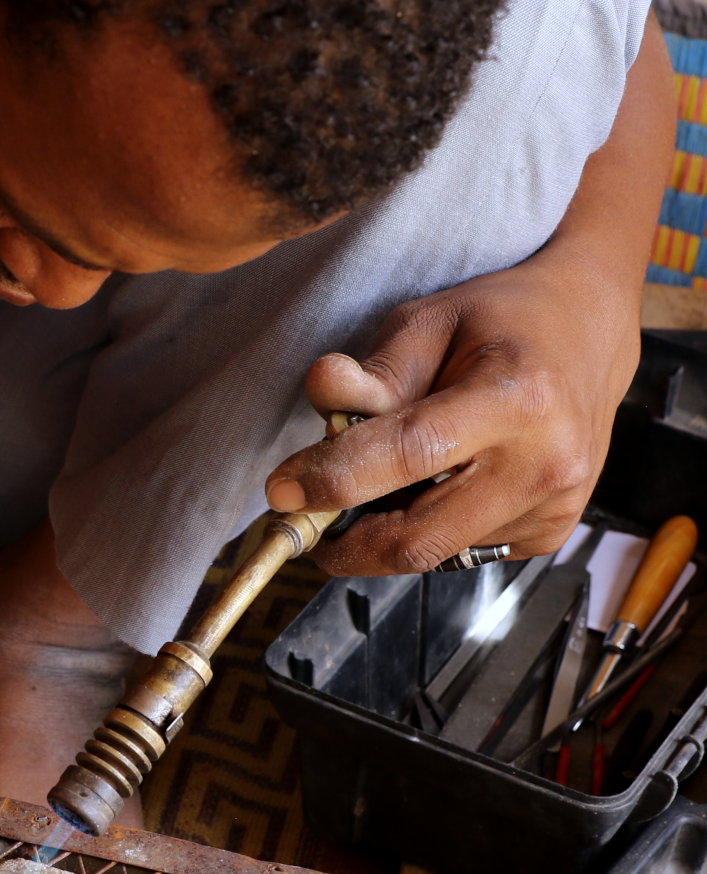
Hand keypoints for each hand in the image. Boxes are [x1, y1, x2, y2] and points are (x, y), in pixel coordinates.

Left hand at [263, 251, 639, 575]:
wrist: (589, 334)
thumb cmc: (502, 322)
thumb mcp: (430, 321)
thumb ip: (375, 370)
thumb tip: (323, 391)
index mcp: (517, 398)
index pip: (410, 455)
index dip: (335, 479)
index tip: (283, 489)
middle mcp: (544, 463)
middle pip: (417, 538)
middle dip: (344, 542)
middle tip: (303, 521)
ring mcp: (552, 507)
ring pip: (430, 552)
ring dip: (382, 530)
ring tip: (378, 482)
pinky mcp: (547, 534)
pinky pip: (457, 550)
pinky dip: (423, 528)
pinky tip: (431, 487)